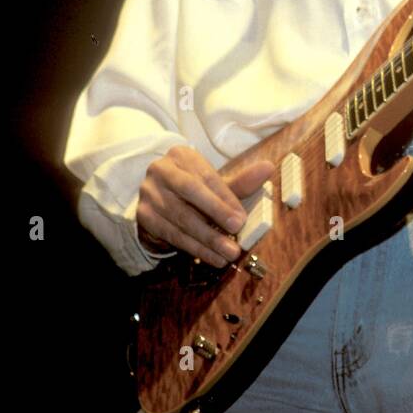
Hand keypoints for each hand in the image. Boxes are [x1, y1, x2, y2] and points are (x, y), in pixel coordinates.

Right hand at [137, 145, 275, 267]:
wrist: (159, 206)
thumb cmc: (193, 192)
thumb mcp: (215, 186)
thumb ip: (240, 182)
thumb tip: (268, 168)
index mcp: (181, 155)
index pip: (206, 176)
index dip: (225, 198)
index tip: (242, 218)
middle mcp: (161, 170)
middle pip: (191, 192)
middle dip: (216, 212)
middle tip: (237, 229)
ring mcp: (149, 193)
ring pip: (182, 218)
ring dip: (208, 238)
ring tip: (229, 252)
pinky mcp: (144, 216)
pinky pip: (173, 234)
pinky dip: (195, 248)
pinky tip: (212, 257)